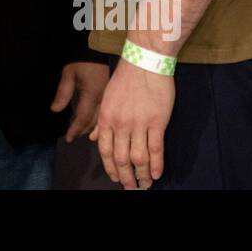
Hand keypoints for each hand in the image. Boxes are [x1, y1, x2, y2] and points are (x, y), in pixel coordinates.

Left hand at [51, 61, 108, 142]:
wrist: (95, 48)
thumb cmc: (80, 60)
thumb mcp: (68, 75)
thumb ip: (63, 93)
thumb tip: (55, 111)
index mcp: (92, 95)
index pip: (83, 118)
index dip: (75, 129)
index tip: (67, 138)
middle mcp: (102, 100)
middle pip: (93, 121)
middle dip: (82, 130)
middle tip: (72, 137)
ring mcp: (107, 97)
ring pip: (100, 118)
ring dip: (91, 127)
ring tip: (81, 133)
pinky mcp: (109, 94)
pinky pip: (103, 112)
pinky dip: (97, 120)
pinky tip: (93, 123)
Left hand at [89, 59, 173, 188]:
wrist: (144, 61)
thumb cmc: (126, 78)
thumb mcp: (107, 98)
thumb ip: (101, 121)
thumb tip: (94, 138)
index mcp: (106, 118)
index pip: (105, 151)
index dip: (111, 168)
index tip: (116, 178)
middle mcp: (120, 124)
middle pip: (121, 159)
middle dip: (126, 177)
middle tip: (131, 188)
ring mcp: (139, 124)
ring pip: (138, 158)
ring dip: (141, 175)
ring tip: (145, 185)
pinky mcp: (157, 122)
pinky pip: (156, 149)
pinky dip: (156, 165)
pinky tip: (156, 174)